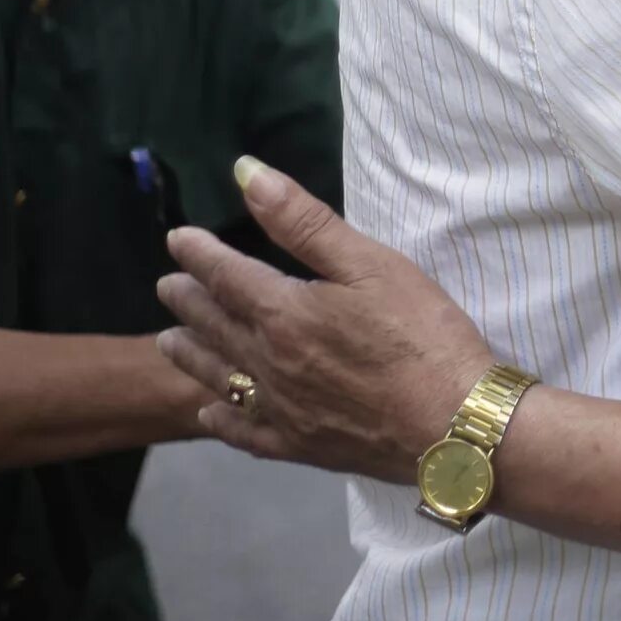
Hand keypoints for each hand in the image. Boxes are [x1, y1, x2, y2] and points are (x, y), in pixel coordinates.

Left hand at [155, 157, 495, 482]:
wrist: (454, 424)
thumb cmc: (421, 335)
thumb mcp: (370, 264)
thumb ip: (304, 221)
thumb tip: (247, 174)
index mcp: (283, 313)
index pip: (227, 276)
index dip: (200, 254)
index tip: (179, 240)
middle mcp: (268, 362)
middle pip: (216, 326)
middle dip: (189, 301)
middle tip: (166, 287)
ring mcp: (281, 409)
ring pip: (220, 376)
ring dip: (191, 354)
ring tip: (167, 341)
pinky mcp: (300, 446)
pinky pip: (246, 431)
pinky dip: (221, 419)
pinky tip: (209, 412)